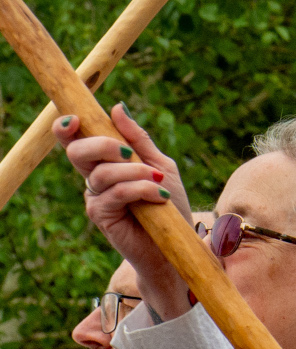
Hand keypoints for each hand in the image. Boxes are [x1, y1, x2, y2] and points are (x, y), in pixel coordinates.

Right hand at [54, 104, 193, 320]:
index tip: (75, 118)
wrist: (176, 241)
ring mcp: (96, 197)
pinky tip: (159, 196)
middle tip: (130, 152)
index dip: (67, 128)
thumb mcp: (160, 165)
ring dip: (134, 172)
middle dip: (103, 145)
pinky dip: (140, 189)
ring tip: (159, 181)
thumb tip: (117, 107)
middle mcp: (95, 178)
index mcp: (106, 162)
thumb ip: (138, 139)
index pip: (77, 140)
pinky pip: (115, 194)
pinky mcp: (101, 217)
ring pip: (102, 173)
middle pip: (78, 152)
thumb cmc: (169, 203)